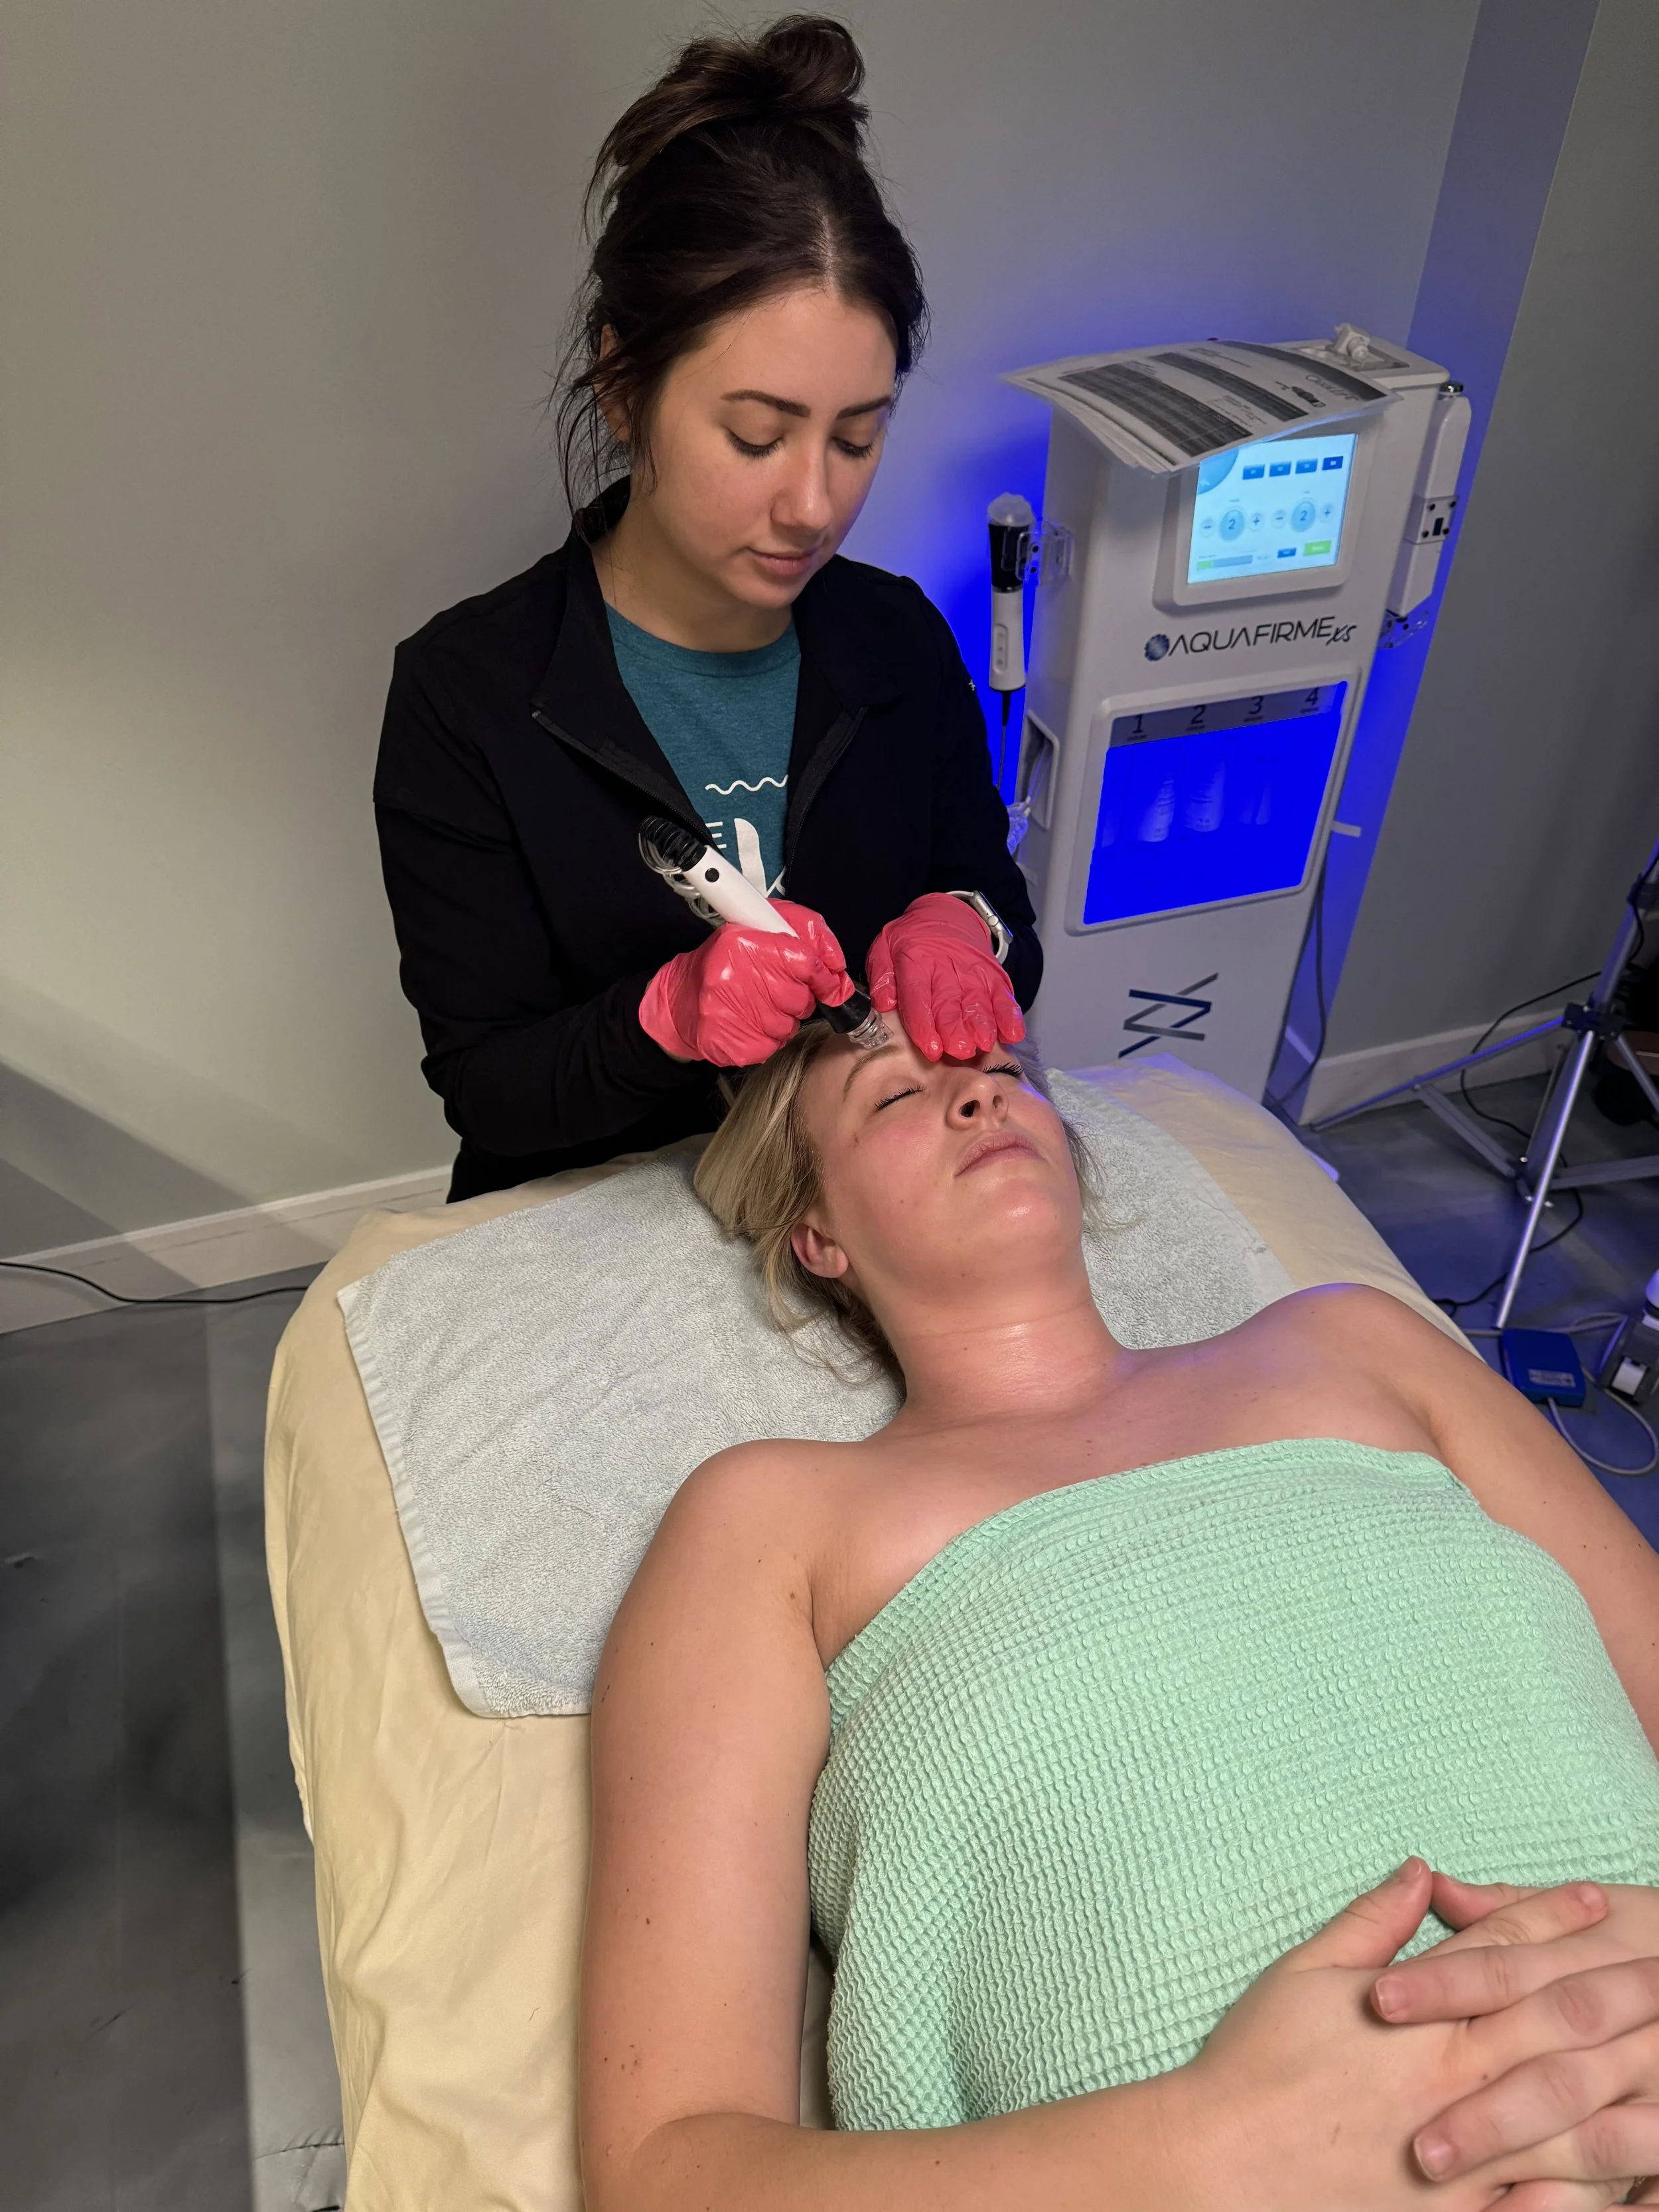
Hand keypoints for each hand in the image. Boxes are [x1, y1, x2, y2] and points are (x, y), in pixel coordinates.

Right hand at [637, 900, 852, 1065]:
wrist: (679, 1002)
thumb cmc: (723, 964)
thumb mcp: (757, 930)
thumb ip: (804, 934)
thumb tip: (836, 964)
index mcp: (742, 943)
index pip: (805, 961)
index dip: (822, 975)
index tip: (827, 982)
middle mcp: (734, 977)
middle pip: (800, 998)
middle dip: (798, 997)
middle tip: (777, 990)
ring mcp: (731, 1014)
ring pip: (789, 1025)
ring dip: (783, 1019)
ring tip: (759, 1006)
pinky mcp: (732, 1044)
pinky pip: (773, 1046)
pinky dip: (768, 1038)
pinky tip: (751, 1024)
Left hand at [865, 892, 1023, 1061]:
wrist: (947, 915)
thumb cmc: (913, 939)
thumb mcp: (885, 948)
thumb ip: (881, 976)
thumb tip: (884, 1002)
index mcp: (916, 961)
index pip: (918, 996)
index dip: (924, 1023)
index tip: (930, 1047)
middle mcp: (947, 967)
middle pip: (950, 1002)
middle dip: (956, 1028)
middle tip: (959, 1050)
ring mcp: (973, 972)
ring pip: (978, 1001)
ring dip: (983, 1024)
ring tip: (984, 1043)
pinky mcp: (993, 976)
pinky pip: (1003, 996)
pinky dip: (1009, 1015)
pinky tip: (1012, 1033)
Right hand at [1166, 1858, 1648, 2210]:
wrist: (1219, 2171)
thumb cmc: (1253, 2067)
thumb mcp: (1304, 1974)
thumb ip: (1371, 1924)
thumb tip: (1422, 1871)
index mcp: (1421, 2017)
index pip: (1500, 1952)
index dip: (1551, 1919)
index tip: (1598, 1899)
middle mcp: (1455, 2079)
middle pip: (1555, 2024)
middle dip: (1617, 1992)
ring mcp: (1467, 2158)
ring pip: (1570, 2120)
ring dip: (1627, 2090)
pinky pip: (1545, 2209)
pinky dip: (1592, 2195)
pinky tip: (1631, 2183)